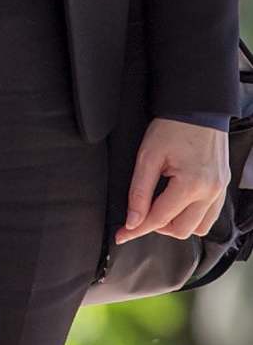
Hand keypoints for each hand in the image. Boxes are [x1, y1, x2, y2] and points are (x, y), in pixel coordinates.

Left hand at [119, 117, 231, 243]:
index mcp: (191, 185)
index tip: (121, 235)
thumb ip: (139, 191)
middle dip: (156, 227)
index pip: (159, 219)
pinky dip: (192, 217)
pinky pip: (210, 215)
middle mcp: (211, 192)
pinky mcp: (223, 187)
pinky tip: (176, 205)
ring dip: (176, 224)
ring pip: (199, 227)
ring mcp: (220, 191)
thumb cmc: (172, 128)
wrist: (198, 109)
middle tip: (139, 215)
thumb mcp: (147, 157)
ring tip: (158, 208)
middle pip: (181, 230)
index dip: (136, 229)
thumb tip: (132, 220)